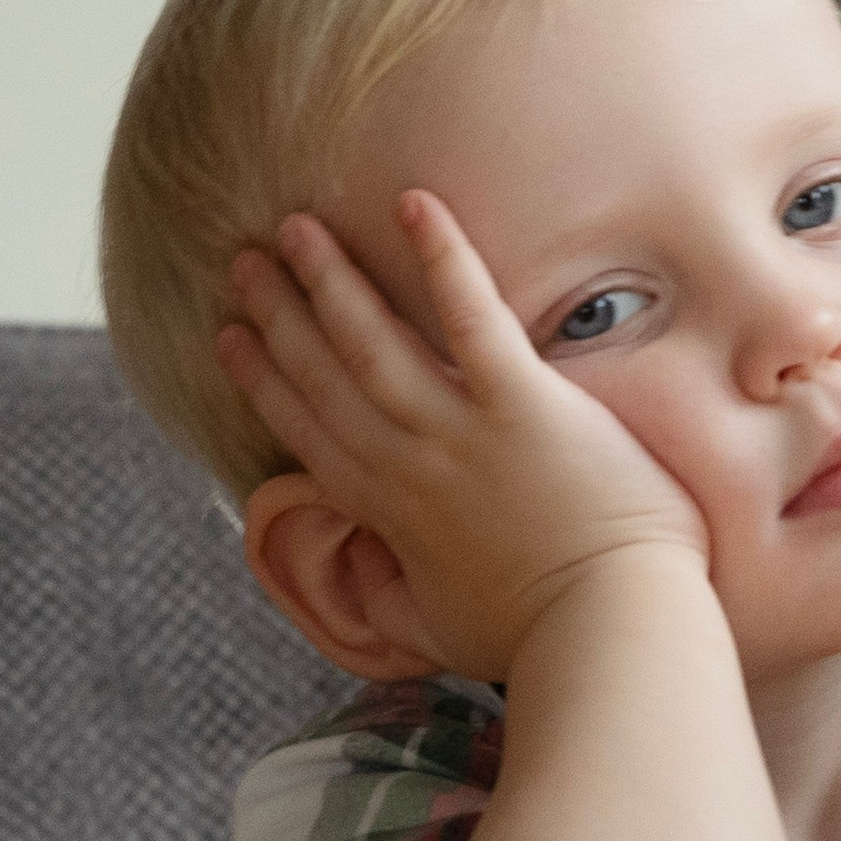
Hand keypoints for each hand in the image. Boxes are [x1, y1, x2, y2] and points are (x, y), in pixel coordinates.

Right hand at [217, 191, 706, 681]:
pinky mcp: (523, 404)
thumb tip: (365, 574)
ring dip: (331, 278)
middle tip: (243, 261)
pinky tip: (415, 203)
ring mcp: (461, 430)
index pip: (310, 432)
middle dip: (280, 314)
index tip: (231, 338)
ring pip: (374, 339)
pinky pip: (472, 316)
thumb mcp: (438, 627)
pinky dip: (443, 258)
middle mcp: (409, 464)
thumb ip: (394, 595)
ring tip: (295, 226)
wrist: (609, 635)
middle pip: (327, 374)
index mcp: (389, 514)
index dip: (266, 380)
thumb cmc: (540, 637)